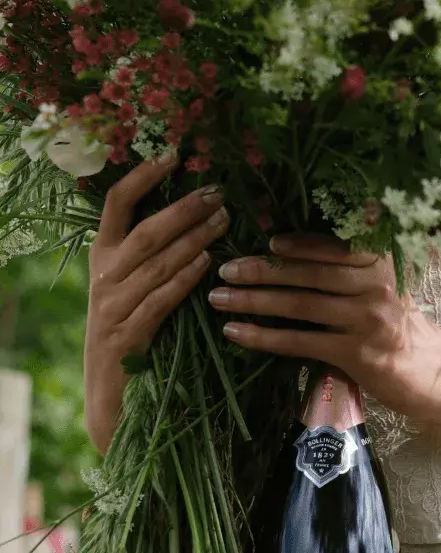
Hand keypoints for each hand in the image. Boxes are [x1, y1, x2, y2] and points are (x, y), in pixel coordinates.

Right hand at [84, 157, 229, 453]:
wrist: (111, 397)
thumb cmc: (133, 333)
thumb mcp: (133, 287)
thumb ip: (154, 254)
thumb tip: (196, 212)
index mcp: (103, 256)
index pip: (115, 204)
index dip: (142, 176)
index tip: (172, 155)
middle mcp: (103, 276)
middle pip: (144, 231)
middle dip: (183, 209)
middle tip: (218, 192)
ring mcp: (111, 307)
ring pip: (156, 263)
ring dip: (193, 238)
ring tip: (224, 220)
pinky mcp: (127, 336)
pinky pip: (159, 300)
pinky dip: (183, 279)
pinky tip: (207, 264)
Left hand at [208, 234, 440, 419]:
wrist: (433, 370)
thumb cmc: (398, 324)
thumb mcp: (384, 283)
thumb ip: (351, 262)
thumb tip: (298, 241)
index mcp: (380, 261)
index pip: (330, 247)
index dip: (295, 245)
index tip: (264, 242)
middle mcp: (374, 286)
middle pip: (308, 274)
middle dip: (262, 271)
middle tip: (225, 270)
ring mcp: (365, 320)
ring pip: (299, 306)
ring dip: (254, 302)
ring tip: (220, 300)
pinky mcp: (355, 355)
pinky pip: (300, 342)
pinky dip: (264, 337)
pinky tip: (237, 334)